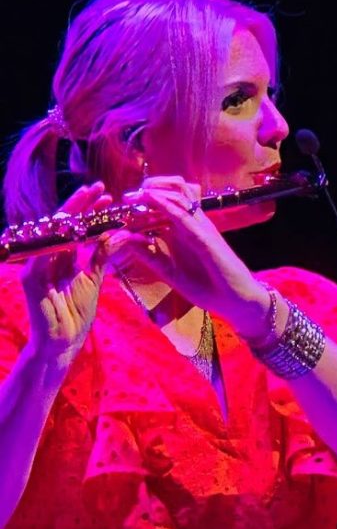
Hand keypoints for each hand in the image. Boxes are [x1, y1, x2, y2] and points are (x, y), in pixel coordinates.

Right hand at [19, 183, 112, 372]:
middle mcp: (45, 256)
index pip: (73, 227)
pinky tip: (71, 227)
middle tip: (98, 188)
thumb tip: (114, 234)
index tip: (106, 196)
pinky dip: (57, 240)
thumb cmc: (76, 312)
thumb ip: (99, 256)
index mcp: (59, 255)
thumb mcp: (92, 279)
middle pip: (61, 224)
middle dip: (80, 204)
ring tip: (90, 201)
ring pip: (53, 234)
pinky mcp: (30, 278)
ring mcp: (35, 265)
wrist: (64, 340)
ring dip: (71, 216)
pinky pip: (43, 254)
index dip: (87, 210)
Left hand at [102, 176, 268, 330]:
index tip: (125, 202)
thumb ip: (151, 257)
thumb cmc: (211, 290)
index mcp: (186, 232)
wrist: (238, 302)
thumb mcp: (172, 273)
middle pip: (176, 190)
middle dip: (151, 187)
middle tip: (129, 197)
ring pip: (181, 195)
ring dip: (157, 190)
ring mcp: (202, 229)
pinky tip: (151, 200)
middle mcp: (195, 225)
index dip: (146, 197)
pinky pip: (184, 216)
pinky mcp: (205, 238)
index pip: (168, 203)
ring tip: (139, 195)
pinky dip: (166, 205)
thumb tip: (127, 240)